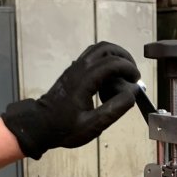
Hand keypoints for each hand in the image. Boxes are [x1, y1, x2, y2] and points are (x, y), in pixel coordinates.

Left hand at [1, 42, 140, 159]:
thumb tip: (131, 94)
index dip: (128, 68)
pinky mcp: (72, 71)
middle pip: (105, 48)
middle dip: (124, 57)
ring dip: (114, 56)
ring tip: (124, 73)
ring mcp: (74, 68)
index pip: (112, 63)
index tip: (136, 80)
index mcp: (84, 80)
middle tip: (132, 73)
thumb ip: (114, 109)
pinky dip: (105, 60)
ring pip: (98, 49)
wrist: (40, 126)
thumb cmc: (64, 128)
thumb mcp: (93, 125)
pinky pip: (91, 56)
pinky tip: (109, 77)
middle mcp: (79, 69)